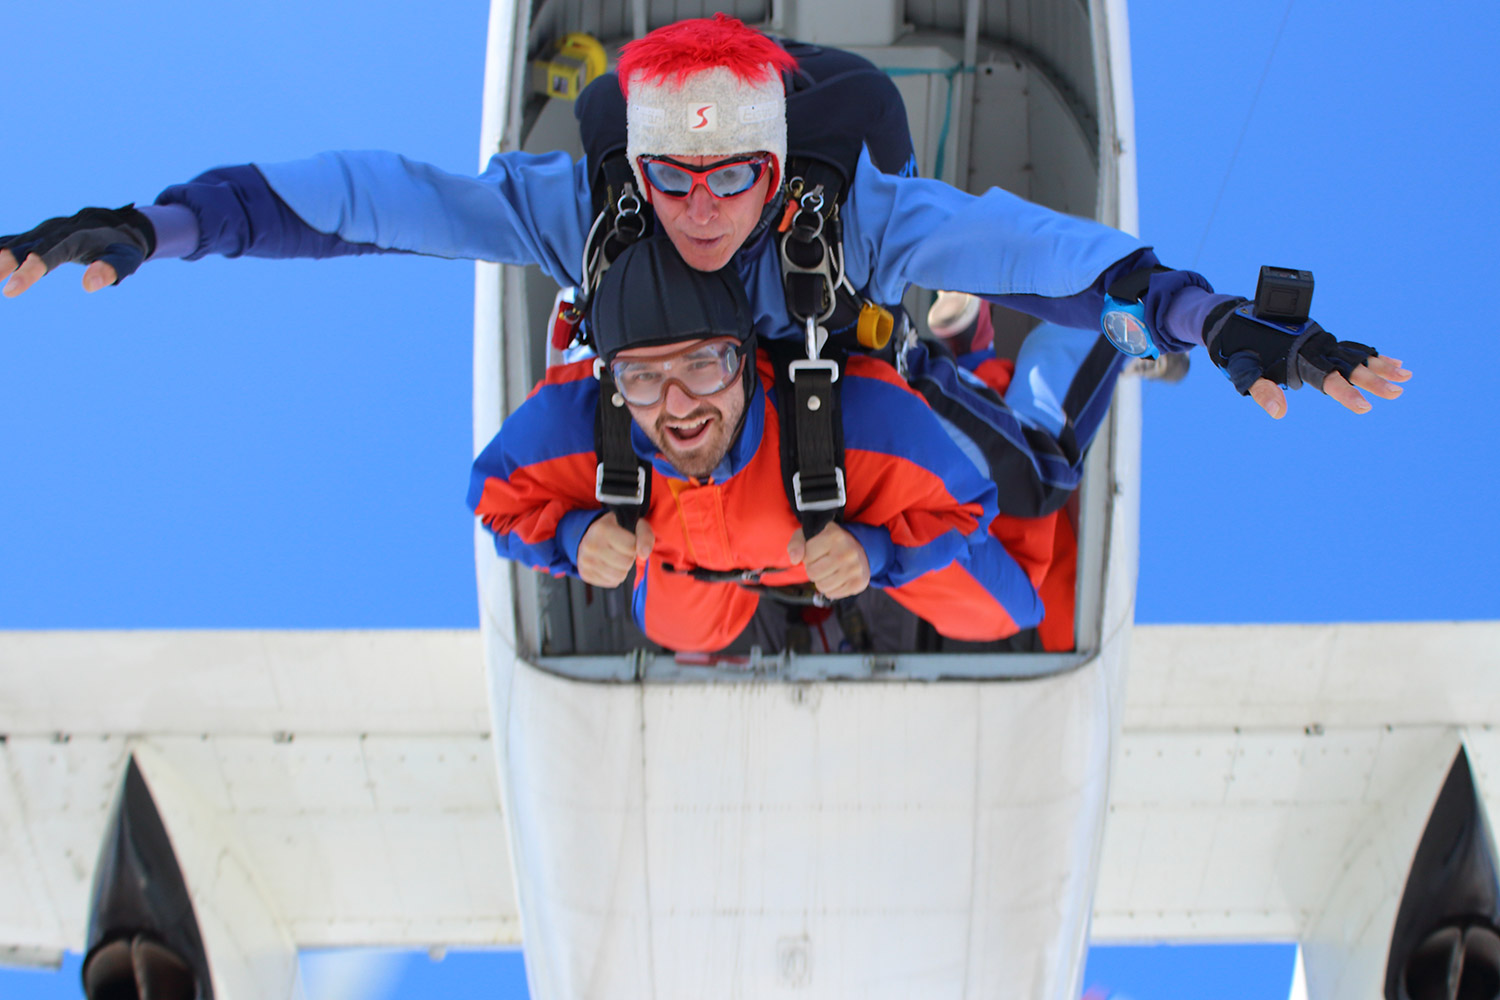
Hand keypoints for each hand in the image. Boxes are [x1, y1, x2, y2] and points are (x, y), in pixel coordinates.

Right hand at [0, 205, 155, 297]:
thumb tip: (90, 285)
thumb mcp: (125, 258)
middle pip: (23, 248)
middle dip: (3, 263)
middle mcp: (53, 232)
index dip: (29, 272)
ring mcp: (41, 232)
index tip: (10, 290)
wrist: (113, 223)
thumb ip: (110, 269)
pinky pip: (10, 240)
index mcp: (73, 239)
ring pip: (12, 243)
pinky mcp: (36, 234)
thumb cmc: (121, 246)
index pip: (48, 256)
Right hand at [577, 513, 653, 587]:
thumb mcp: (634, 525)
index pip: (631, 548)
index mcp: (602, 529)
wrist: (590, 535)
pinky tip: (610, 566)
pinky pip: (611, 582)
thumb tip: (644, 555)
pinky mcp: (585, 574)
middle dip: (630, 558)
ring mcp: (585, 561)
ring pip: (619, 576)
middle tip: (623, 551)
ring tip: (618, 559)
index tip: (628, 541)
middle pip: (625, 563)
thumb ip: (645, 535)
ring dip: (624, 569)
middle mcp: (590, 545)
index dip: (634, 546)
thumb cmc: (617, 530)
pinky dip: (616, 576)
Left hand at [787, 523, 869, 599]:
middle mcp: (848, 551)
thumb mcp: (809, 535)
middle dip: (812, 570)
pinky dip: (830, 589)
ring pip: (822, 586)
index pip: (806, 557)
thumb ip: (796, 543)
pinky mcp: (859, 582)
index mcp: (835, 535)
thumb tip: (795, 560)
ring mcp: (855, 568)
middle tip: (822, 563)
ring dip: (820, 581)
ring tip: (829, 571)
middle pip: (813, 573)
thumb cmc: (828, 542)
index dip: (808, 557)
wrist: (858, 547)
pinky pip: (832, 594)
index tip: (817, 552)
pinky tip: (837, 578)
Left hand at [1205, 302, 1411, 417]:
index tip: (1364, 406)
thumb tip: (1279, 412)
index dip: (1345, 392)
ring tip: (1405, 375)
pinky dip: (1369, 355)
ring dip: (1379, 365)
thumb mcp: (1243, 370)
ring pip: (1354, 354)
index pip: (1325, 377)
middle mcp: (1312, 346)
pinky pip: (1348, 348)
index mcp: (1296, 355)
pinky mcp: (1319, 340)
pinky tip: (1389, 362)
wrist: (1232, 319)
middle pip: (1348, 364)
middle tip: (1397, 392)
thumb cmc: (1237, 350)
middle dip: (1374, 379)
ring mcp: (1317, 341)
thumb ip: (1261, 390)